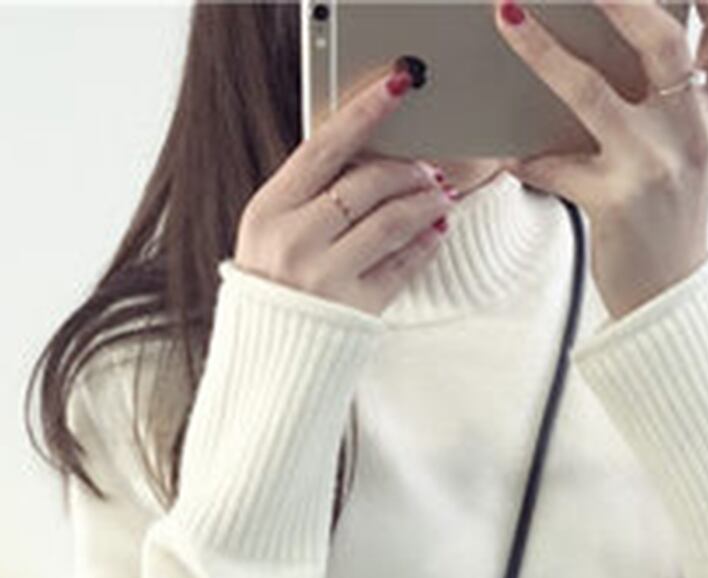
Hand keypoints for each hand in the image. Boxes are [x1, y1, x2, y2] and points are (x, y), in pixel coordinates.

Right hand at [235, 60, 456, 317]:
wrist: (268, 363)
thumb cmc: (274, 290)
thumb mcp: (271, 233)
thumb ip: (308, 194)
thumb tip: (367, 155)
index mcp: (268, 212)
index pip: (324, 147)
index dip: (364, 112)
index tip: (396, 86)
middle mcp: (295, 241)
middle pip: (366, 183)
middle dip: (406, 169)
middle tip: (426, 167)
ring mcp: (327, 277)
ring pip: (392, 221)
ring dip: (425, 202)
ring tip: (439, 196)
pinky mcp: (356, 309)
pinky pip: (403, 265)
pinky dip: (426, 243)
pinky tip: (436, 231)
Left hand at [495, 0, 707, 320]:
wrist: (671, 297)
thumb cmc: (668, 220)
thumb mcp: (688, 154)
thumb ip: (673, 101)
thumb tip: (618, 46)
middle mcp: (689, 132)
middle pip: (661, 42)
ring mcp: (653, 166)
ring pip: (591, 92)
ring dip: (543, 52)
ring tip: (509, 18)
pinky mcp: (616, 202)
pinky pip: (557, 166)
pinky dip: (527, 157)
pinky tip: (505, 153)